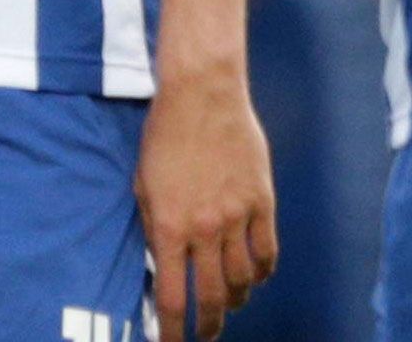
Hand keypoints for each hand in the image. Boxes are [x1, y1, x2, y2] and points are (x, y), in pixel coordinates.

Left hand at [136, 69, 277, 338]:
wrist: (202, 94)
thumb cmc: (165, 136)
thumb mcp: (144, 185)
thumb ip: (155, 228)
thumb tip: (164, 265)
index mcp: (170, 226)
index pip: (173, 297)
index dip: (172, 330)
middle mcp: (206, 228)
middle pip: (214, 297)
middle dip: (209, 326)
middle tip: (206, 335)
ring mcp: (238, 216)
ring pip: (244, 279)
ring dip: (237, 300)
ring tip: (231, 303)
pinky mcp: (262, 202)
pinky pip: (268, 251)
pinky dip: (263, 272)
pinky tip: (255, 276)